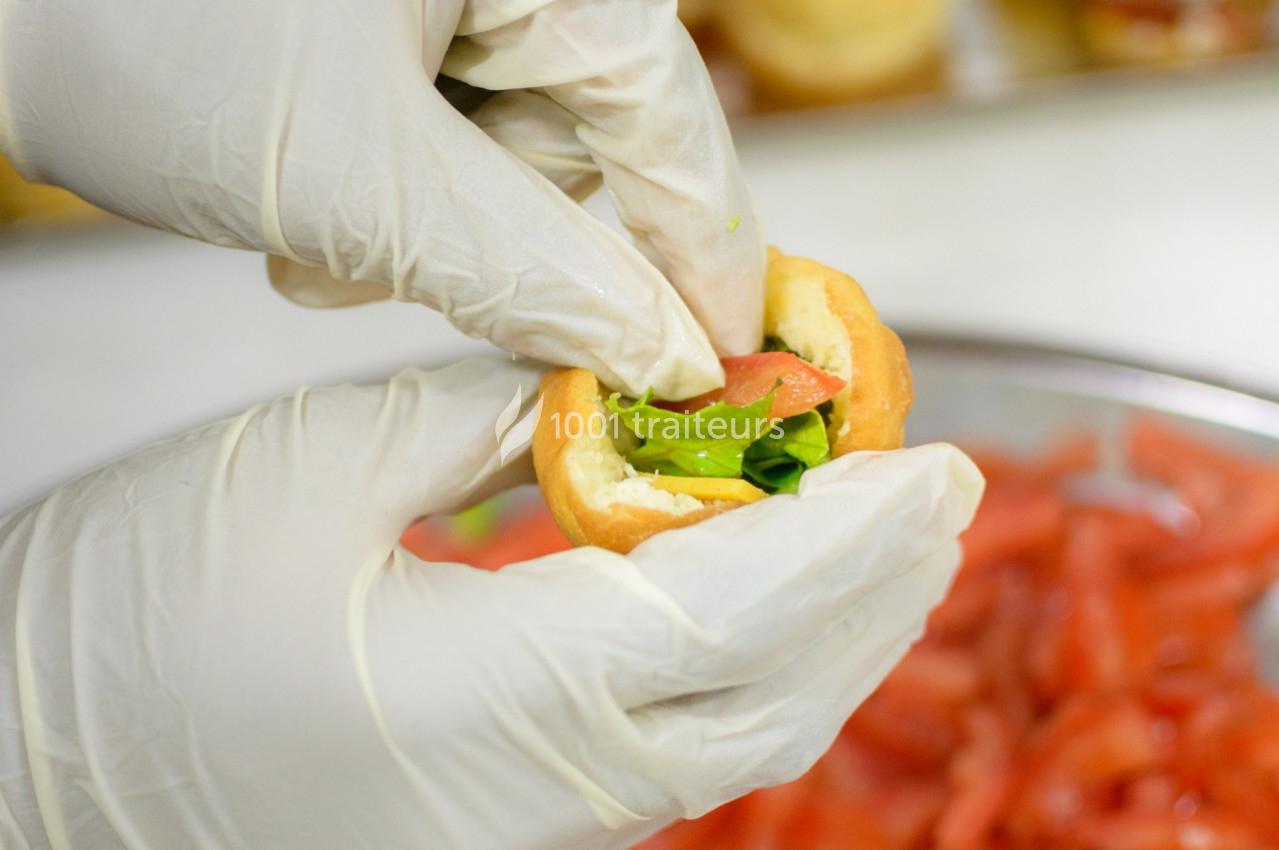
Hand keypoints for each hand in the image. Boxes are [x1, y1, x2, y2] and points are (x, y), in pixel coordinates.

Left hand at [0, 0, 762, 399]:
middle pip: (584, 148)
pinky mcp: (393, 24)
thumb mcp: (360, 176)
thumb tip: (665, 355)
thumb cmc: (143, 31)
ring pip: (504, 159)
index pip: (672, 117)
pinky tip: (306, 211)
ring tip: (315, 245)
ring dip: (427, 232)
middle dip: (504, 243)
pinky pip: (441, 140)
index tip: (724, 366)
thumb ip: (534, 274)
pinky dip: (388, 199)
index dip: (707, 254)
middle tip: (401, 283)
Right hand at [0, 358, 982, 849]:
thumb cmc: (125, 626)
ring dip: (831, 633)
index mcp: (492, 707)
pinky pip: (676, 753)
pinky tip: (766, 599)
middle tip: (938, 487)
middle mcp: (537, 795)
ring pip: (740, 740)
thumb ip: (481, 421)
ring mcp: (530, 824)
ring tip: (886, 536)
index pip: (733, 621)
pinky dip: (752, 668)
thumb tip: (604, 384)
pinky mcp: (509, 817)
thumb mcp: (305, 472)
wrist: (35, 767)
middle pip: (771, 700)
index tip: (929, 464)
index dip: (845, 541)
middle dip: (876, 591)